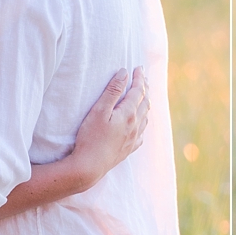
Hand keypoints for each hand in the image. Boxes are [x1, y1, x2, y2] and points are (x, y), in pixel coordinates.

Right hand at [68, 68, 148, 183]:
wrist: (90, 166)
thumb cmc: (90, 137)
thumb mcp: (99, 110)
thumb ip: (112, 91)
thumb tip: (124, 73)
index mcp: (128, 114)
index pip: (138, 91)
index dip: (139, 78)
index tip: (138, 67)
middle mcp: (135, 126)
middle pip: (144, 102)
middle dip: (144, 88)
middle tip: (143, 78)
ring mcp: (133, 139)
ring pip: (145, 118)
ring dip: (145, 104)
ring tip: (144, 97)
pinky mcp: (128, 149)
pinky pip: (141, 134)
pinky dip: (143, 123)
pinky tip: (140, 125)